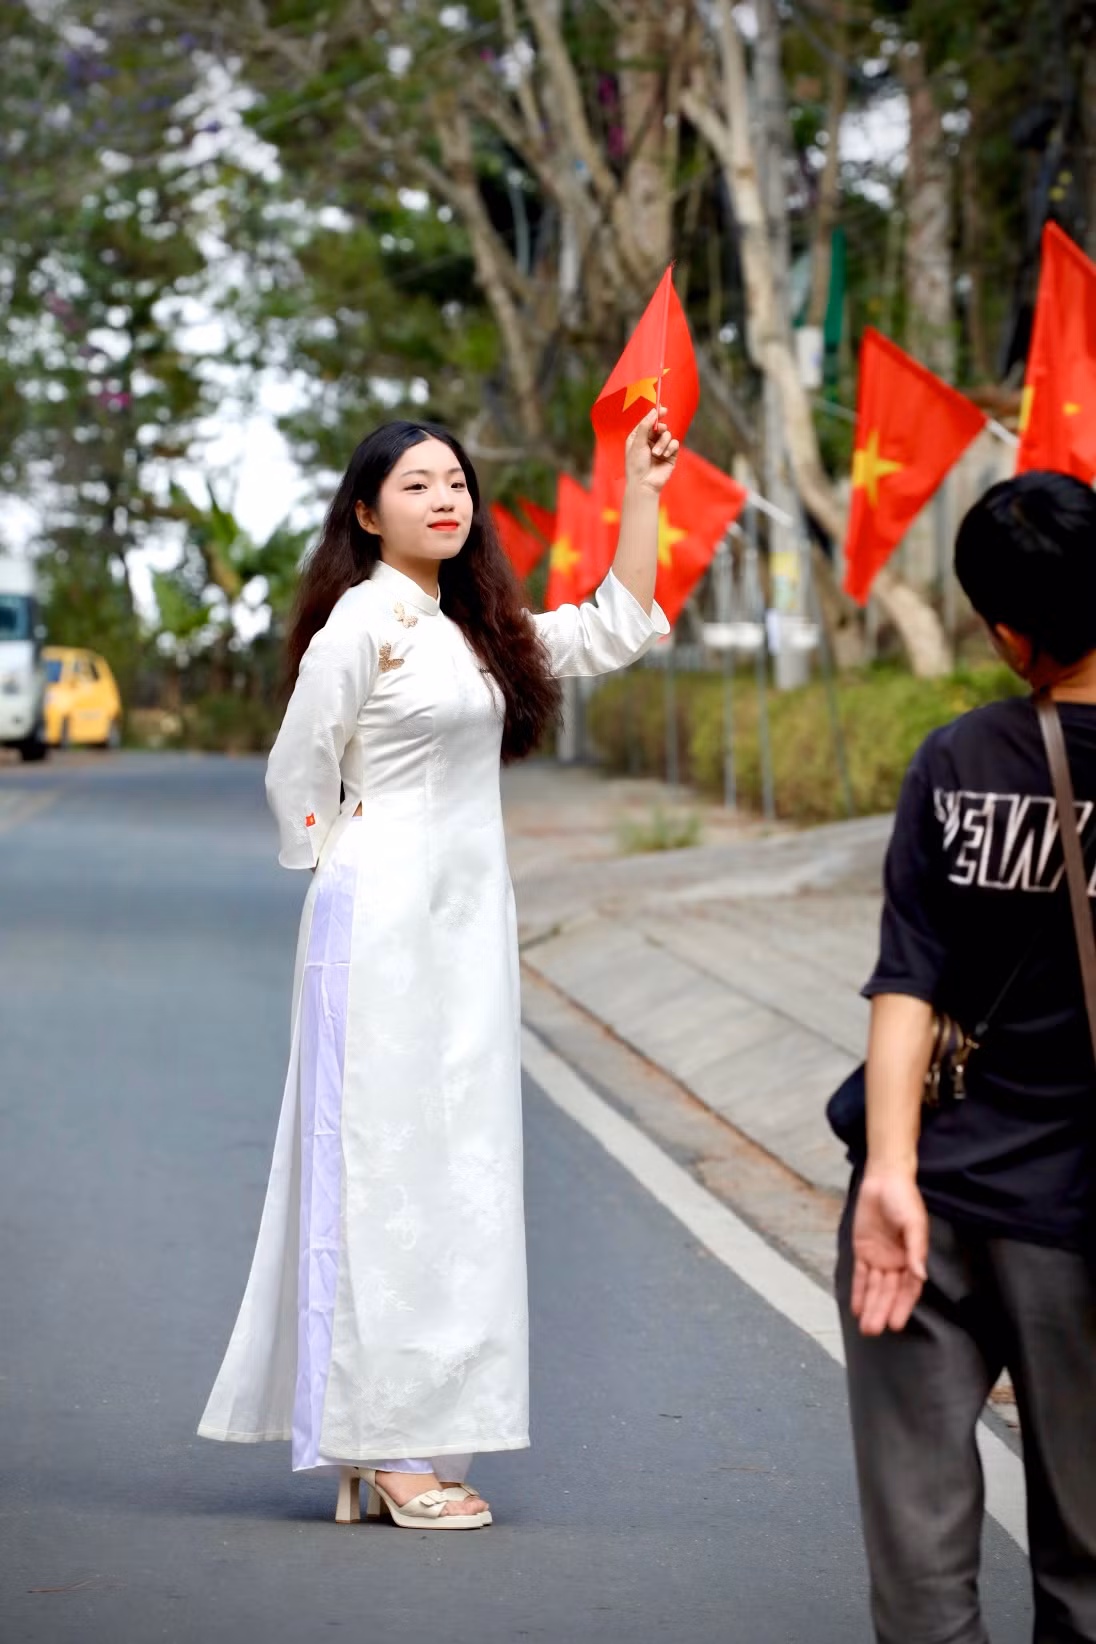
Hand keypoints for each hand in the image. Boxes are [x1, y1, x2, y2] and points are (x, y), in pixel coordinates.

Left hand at [624, 407, 679, 494]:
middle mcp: (649, 442)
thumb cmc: (636, 465)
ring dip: (663, 442)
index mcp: (638, 438)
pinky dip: (670, 448)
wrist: (644, 484)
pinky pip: (675, 444)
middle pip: (659, 427)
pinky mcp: (670, 455)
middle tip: (659, 430)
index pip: (648, 422)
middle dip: (660, 428)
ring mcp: (660, 448)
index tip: (662, 409)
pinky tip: (664, 455)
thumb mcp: (637, 443)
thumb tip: (653, 411)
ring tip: (656, 453)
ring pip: (667, 435)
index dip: (655, 415)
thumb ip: (645, 426)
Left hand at [850, 1167, 928, 1335]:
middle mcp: (896, 1261)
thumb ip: (916, 1250)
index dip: (902, 1307)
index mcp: (913, 1257)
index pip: (908, 1289)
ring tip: (865, 1328)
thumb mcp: (914, 1223)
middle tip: (874, 1331)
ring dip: (870, 1306)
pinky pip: (859, 1275)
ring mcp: (879, 1257)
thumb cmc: (904, 1199)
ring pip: (874, 1288)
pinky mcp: (863, 1250)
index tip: (895, 1324)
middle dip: (881, 1311)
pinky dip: (858, 1292)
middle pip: (888, 1292)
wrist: (884, 1179)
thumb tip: (920, 1275)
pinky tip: (856, 1309)